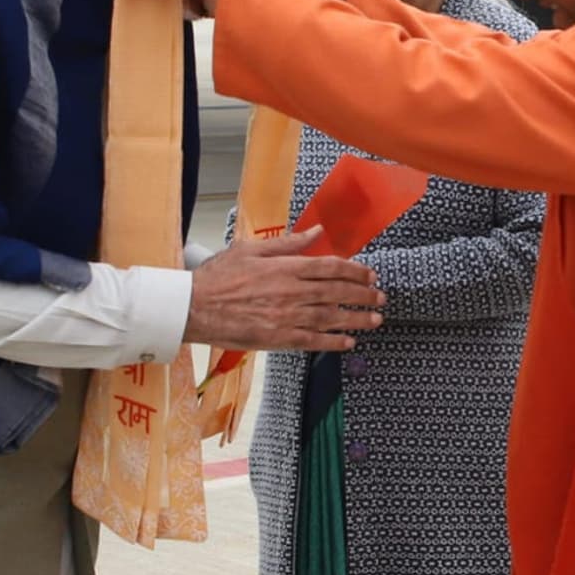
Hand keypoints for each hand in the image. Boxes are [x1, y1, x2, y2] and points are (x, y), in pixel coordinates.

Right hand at [186, 229, 383, 350]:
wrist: (194, 307)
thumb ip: (288, 242)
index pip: (331, 267)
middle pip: (338, 292)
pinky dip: (334, 342)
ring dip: (357, 319)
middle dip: (363, 295)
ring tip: (375, 319)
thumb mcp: (251, 249)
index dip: (355, 271)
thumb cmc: (218, 278)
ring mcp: (287, 317)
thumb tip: (316, 231)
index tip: (369, 274)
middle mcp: (292, 292)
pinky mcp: (279, 338)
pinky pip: (314, 341)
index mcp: (286, 267)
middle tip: (380, 297)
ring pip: (332, 317)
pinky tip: (348, 342)